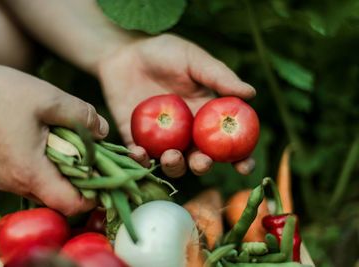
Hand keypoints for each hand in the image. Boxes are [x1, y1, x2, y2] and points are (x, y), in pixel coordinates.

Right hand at [0, 54, 108, 215]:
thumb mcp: (49, 99)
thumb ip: (83, 116)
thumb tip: (104, 131)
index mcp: (30, 172)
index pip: (71, 204)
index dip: (95, 196)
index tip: (107, 178)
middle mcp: (14, 183)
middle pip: (58, 197)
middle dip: (82, 182)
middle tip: (95, 158)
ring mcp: (1, 178)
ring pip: (43, 187)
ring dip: (63, 172)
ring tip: (74, 147)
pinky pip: (28, 177)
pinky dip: (45, 167)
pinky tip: (49, 144)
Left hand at [97, 34, 255, 177]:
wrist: (126, 52)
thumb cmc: (165, 53)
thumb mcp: (194, 61)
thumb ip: (220, 77)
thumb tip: (251, 93)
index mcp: (206, 117)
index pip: (228, 142)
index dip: (240, 158)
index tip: (244, 167)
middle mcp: (187, 133)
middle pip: (199, 159)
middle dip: (203, 166)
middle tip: (202, 162)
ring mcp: (162, 139)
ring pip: (172, 164)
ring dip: (174, 167)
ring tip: (171, 156)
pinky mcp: (137, 139)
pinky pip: (141, 157)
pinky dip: (140, 160)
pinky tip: (139, 153)